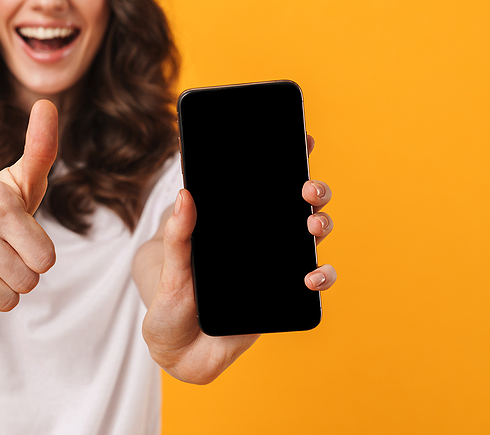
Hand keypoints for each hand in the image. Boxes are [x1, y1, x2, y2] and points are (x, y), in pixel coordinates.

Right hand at [0, 100, 58, 317]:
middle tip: (4, 252)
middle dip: (22, 272)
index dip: (39, 254)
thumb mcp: (21, 178)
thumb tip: (47, 103)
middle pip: (27, 283)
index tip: (22, 238)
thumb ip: (41, 146)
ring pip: (5, 300)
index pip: (45, 260)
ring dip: (3, 288)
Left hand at [141, 135, 335, 383]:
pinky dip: (321, 276)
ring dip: (321, 226)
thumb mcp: (168, 267)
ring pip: (311, 238)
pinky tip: (311, 277)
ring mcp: (275, 265)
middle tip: (306, 189)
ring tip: (312, 228)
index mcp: (234, 222)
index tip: (302, 138)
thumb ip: (178, 235)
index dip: (288, 158)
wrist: (178, 350)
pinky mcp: (284, 296)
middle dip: (312, 191)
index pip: (264, 183)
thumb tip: (185, 194)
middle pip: (297, 205)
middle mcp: (260, 238)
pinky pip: (313, 282)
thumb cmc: (170, 301)